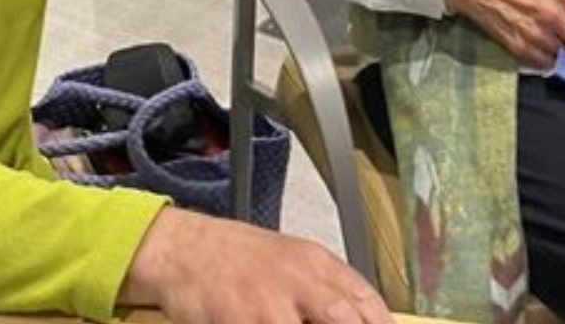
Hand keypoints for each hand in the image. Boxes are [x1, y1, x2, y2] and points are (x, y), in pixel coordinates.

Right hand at [121, 206, 391, 323]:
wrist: (185, 249)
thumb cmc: (239, 258)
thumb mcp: (291, 261)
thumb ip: (323, 289)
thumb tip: (357, 316)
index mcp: (316, 263)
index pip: (365, 299)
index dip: (380, 322)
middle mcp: (298, 280)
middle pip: (344, 317)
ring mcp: (268, 303)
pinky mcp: (238, 319)